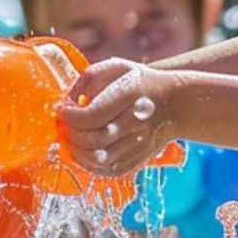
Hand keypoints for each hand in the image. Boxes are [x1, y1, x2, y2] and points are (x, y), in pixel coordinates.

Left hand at [59, 59, 181, 176]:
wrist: (176, 104)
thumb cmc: (140, 84)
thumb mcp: (117, 67)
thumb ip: (89, 78)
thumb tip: (69, 100)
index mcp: (131, 94)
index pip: (91, 115)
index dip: (70, 116)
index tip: (62, 110)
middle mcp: (137, 121)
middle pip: (94, 139)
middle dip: (71, 134)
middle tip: (65, 125)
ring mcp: (139, 143)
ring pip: (100, 159)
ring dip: (77, 151)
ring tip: (71, 139)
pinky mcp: (138, 160)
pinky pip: (108, 170)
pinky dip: (90, 164)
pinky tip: (84, 151)